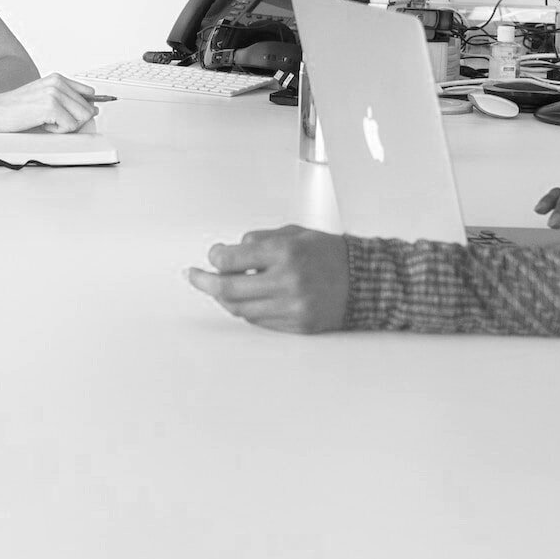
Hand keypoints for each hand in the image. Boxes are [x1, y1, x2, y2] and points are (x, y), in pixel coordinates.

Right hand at [0, 74, 99, 133]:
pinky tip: (42, 124)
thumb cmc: (16, 108)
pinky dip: (58, 131)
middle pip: (88, 108)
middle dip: (74, 120)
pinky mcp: (51, 107)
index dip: (85, 108)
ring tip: (47, 121)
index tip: (80, 115)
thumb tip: (92, 110)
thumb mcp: (43, 97)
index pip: (89, 93)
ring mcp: (55, 94)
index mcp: (57, 78)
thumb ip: (66, 100)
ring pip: (82, 118)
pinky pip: (70, 126)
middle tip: (53, 121)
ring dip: (66, 125)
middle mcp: (58, 83)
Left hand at [186, 226, 349, 332]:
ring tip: (220, 287)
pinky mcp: (298, 325)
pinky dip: (247, 310)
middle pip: (229, 290)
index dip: (215, 257)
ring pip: (241, 309)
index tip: (212, 255)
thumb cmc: (329, 253)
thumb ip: (259, 241)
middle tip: (193, 276)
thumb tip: (226, 254)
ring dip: (225, 298)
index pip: (232, 259)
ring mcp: (293, 307)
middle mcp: (288, 281)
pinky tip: (246, 299)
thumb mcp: (294, 233)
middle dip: (204, 282)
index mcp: (286, 252)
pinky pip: (259, 321)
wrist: (366, 281)